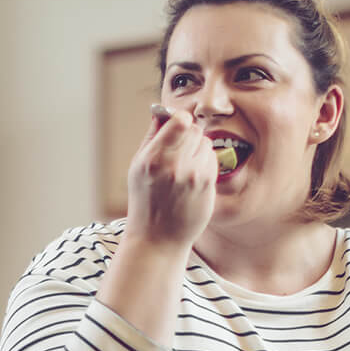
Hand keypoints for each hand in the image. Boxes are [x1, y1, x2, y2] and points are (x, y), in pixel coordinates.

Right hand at [127, 104, 216, 249]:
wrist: (157, 238)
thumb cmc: (144, 201)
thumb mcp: (137, 167)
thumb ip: (151, 137)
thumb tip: (162, 112)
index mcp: (152, 158)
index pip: (179, 121)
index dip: (180, 119)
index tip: (177, 125)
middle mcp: (174, 165)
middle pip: (194, 129)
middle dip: (187, 134)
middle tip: (179, 147)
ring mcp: (193, 176)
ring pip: (205, 143)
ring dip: (197, 149)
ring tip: (184, 166)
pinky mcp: (207, 185)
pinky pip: (212, 159)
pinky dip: (204, 163)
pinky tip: (192, 177)